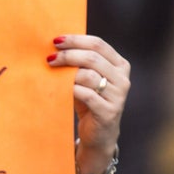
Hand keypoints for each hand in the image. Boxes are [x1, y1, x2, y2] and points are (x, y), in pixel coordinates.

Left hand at [48, 35, 129, 157]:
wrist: (99, 134)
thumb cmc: (89, 101)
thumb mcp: (86, 79)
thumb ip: (79, 62)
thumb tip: (54, 45)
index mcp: (120, 65)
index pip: (98, 44)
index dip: (76, 40)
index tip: (56, 40)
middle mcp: (122, 79)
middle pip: (93, 58)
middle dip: (68, 55)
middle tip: (50, 58)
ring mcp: (118, 96)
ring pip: (89, 75)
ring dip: (67, 72)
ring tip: (53, 73)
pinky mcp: (109, 112)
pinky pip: (86, 95)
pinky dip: (71, 89)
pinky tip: (62, 89)